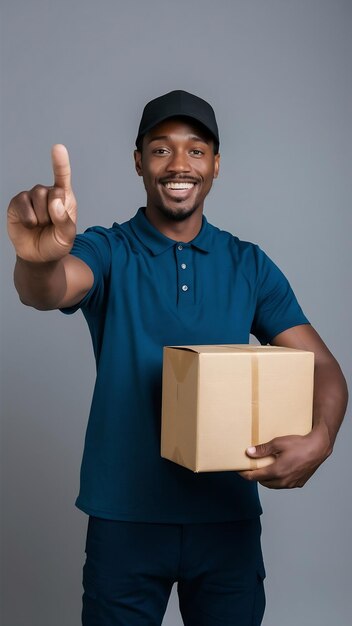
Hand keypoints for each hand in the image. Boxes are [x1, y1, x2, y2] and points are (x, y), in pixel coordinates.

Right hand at [7, 144, 76, 262]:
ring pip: (38, 196)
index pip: (62, 177)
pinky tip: (30, 225)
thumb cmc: (56, 244)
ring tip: (41, 226)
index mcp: (64, 197)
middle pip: (51, 191)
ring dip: (41, 217)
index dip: (60, 162)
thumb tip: (54, 202)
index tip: (58, 148)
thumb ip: (65, 221)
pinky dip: (28, 218)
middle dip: (53, 213)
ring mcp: (31, 197)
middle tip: (50, 225)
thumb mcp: (67, 237)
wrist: (39, 256)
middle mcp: (47, 193)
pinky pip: (22, 204)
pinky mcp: (17, 203)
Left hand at [239, 423, 331, 488]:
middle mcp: (283, 481)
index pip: (254, 477)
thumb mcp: (278, 443)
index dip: (245, 474)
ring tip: (265, 468)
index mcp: (276, 471)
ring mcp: (292, 483)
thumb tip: (249, 452)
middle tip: (253, 466)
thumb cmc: (299, 444)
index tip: (239, 470)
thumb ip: (262, 449)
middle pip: (263, 482)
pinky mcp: (299, 483)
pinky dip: (278, 479)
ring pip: (274, 485)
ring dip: (267, 479)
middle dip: (256, 476)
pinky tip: (279, 469)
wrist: (319, 448)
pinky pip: (284, 484)